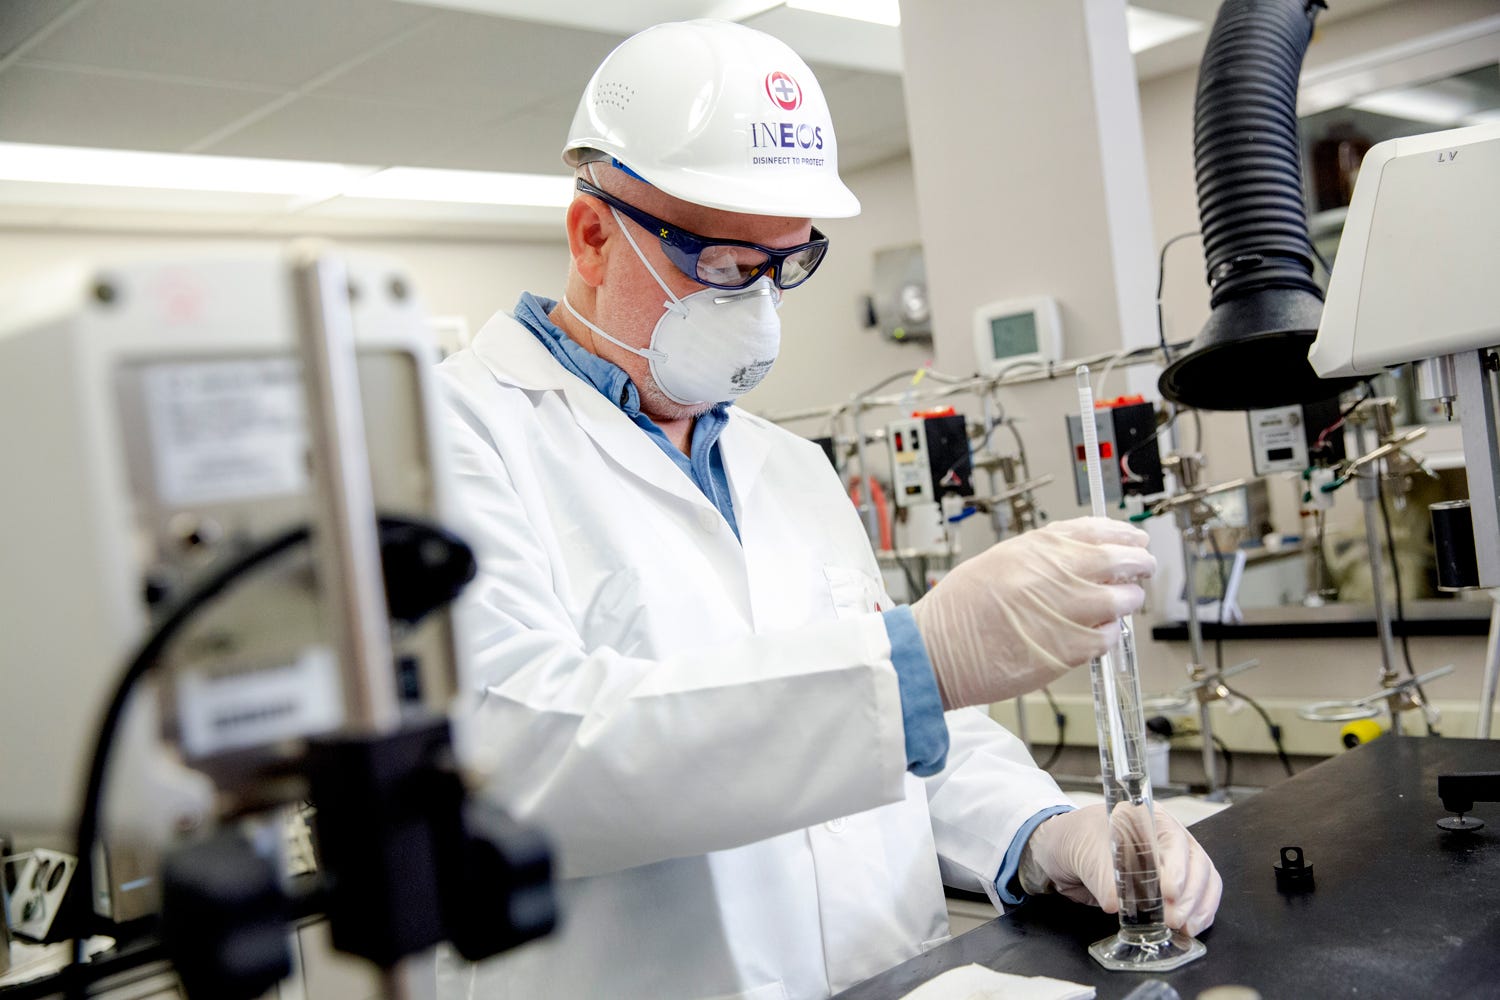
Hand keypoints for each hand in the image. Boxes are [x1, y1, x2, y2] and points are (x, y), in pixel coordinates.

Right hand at [909, 517, 1154, 708]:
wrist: (936, 650)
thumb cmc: (959, 611)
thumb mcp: (997, 562)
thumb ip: (1040, 557)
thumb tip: (1081, 557)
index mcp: (1033, 548)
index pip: (1093, 531)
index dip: (1121, 534)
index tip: (1134, 538)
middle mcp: (1052, 574)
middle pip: (1117, 561)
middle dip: (1138, 564)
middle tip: (1145, 567)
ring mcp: (1062, 611)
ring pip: (1120, 600)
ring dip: (1128, 600)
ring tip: (1125, 602)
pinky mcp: (1066, 649)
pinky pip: (1106, 637)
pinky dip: (1109, 634)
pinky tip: (1100, 633)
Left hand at [1019, 804, 1221, 935]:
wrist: (1058, 852)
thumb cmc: (1072, 839)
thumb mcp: (1083, 852)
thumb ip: (1102, 876)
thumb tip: (1119, 903)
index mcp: (1148, 818)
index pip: (1174, 840)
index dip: (1177, 867)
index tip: (1169, 892)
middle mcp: (1165, 838)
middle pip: (1195, 863)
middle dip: (1189, 894)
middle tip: (1173, 918)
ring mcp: (1171, 861)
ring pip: (1203, 881)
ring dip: (1198, 907)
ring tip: (1183, 928)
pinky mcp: (1168, 886)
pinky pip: (1196, 897)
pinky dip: (1198, 914)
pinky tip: (1188, 929)